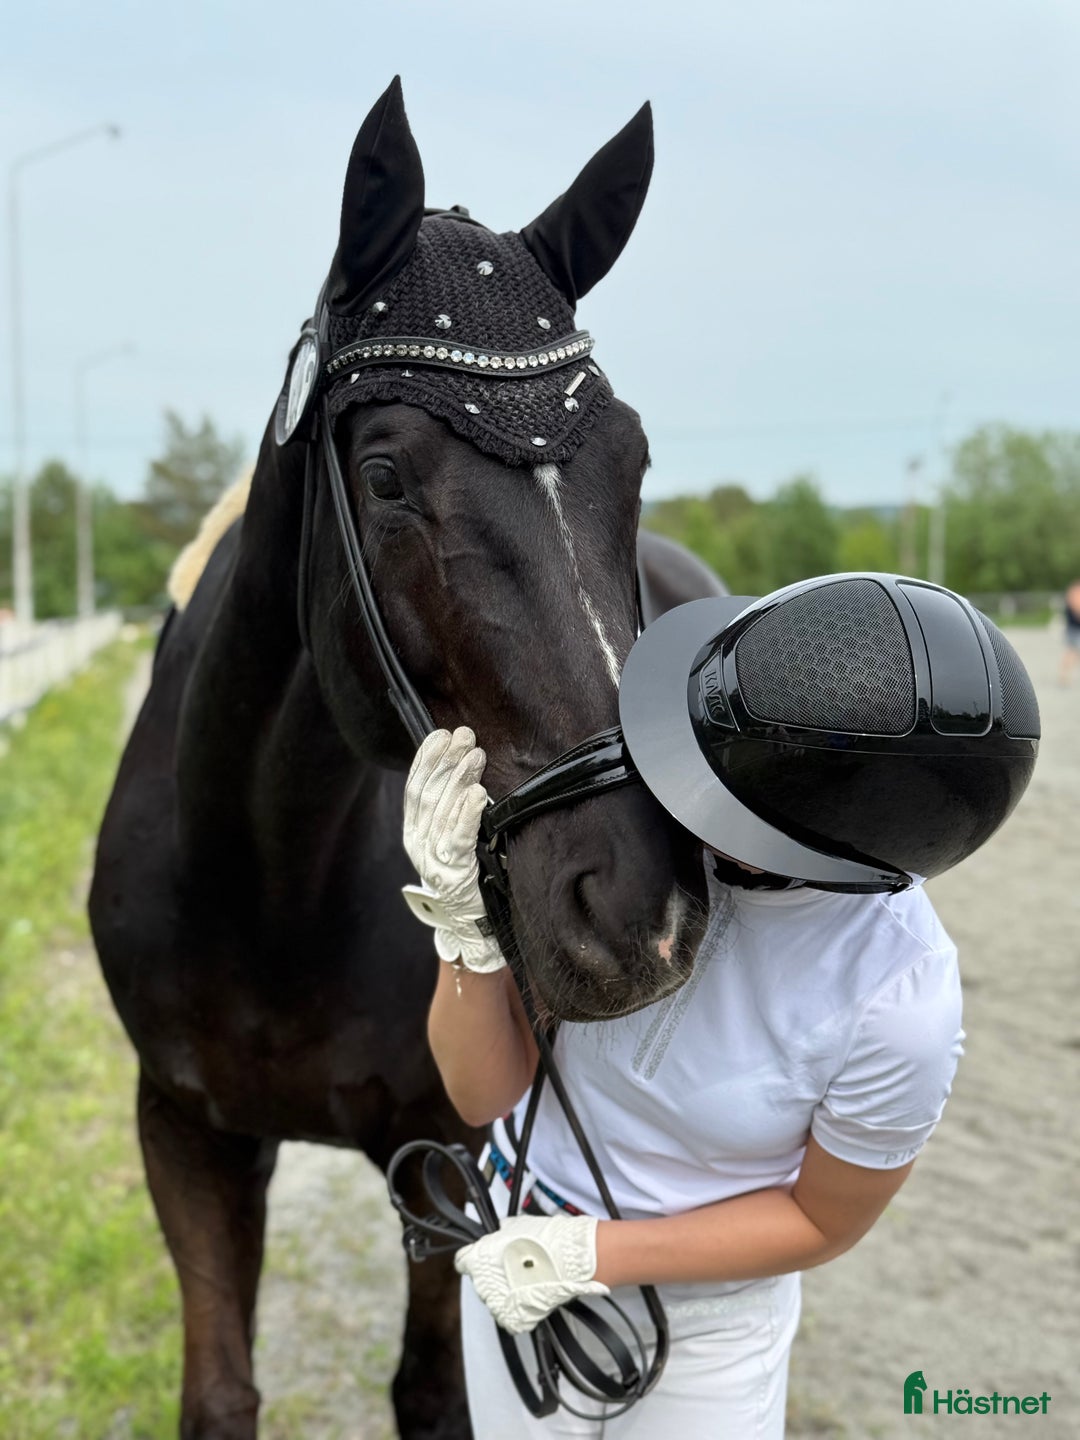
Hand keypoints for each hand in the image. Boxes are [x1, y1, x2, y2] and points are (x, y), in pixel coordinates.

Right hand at [401, 728, 505, 972]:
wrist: (471, 922)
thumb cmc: (467, 872)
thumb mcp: (452, 836)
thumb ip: (451, 807)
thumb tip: (461, 763)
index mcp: (413, 832)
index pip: (414, 788)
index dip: (426, 759)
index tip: (440, 734)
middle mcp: (417, 843)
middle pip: (429, 794)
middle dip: (447, 761)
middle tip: (464, 736)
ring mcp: (432, 859)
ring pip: (443, 811)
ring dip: (460, 779)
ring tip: (476, 755)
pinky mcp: (453, 873)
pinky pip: (459, 838)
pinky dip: (468, 813)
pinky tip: (478, 794)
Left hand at [454, 1214, 608, 1334]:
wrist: (569, 1260)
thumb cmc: (545, 1240)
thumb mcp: (518, 1224)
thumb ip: (503, 1230)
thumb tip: (502, 1228)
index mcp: (477, 1259)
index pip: (463, 1262)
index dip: (475, 1258)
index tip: (485, 1258)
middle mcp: (483, 1284)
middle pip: (482, 1281)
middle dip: (495, 1275)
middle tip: (516, 1266)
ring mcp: (497, 1304)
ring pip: (496, 1299)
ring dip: (508, 1292)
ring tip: (529, 1281)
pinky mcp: (513, 1319)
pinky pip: (510, 1317)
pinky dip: (519, 1309)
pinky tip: (531, 1296)